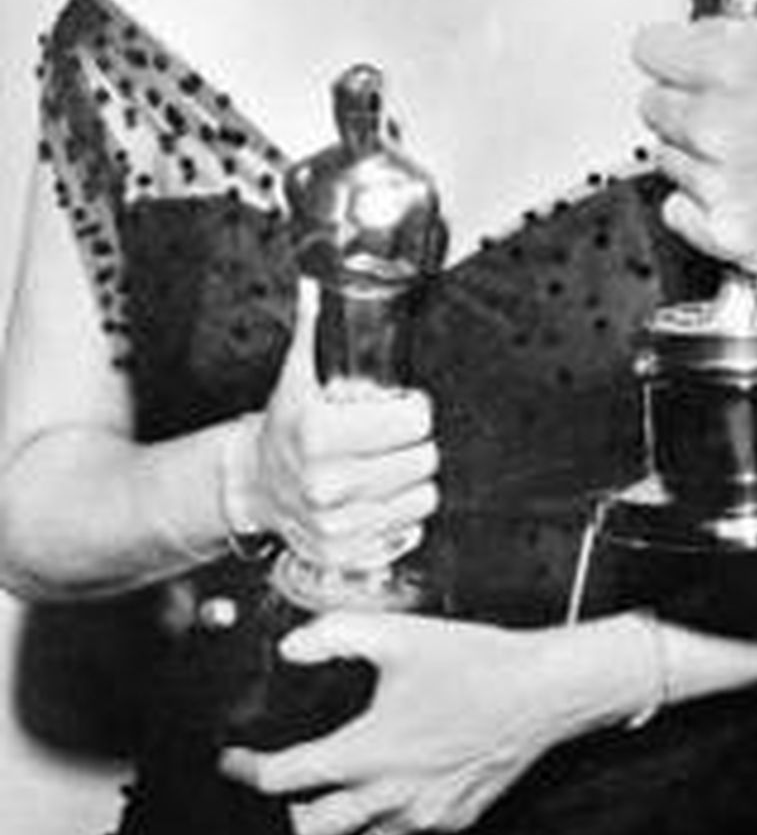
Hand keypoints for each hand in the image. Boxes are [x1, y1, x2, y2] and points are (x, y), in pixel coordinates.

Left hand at [219, 610, 657, 834]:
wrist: (543, 689)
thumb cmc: (477, 660)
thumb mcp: (400, 632)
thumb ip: (336, 634)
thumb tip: (293, 645)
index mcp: (367, 750)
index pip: (287, 776)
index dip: (249, 769)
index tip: (235, 760)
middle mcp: (390, 792)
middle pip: (312, 828)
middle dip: (292, 807)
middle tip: (294, 778)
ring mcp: (423, 813)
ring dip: (345, 811)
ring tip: (351, 775)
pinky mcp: (454, 818)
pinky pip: (406, 828)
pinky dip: (392, 810)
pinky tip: (404, 775)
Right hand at [238, 281, 437, 571]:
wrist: (254, 483)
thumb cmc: (287, 425)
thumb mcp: (299, 373)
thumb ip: (316, 325)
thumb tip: (320, 281)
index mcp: (317, 435)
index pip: (413, 422)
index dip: (415, 410)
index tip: (404, 407)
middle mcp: (325, 485)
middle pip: (423, 460)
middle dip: (416, 444)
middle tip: (396, 438)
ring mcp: (334, 525)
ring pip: (423, 498)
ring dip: (413, 480)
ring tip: (389, 466)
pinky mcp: (343, 553)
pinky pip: (406, 531)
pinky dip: (400, 514)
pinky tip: (379, 497)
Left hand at [635, 0, 756, 272]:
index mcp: (733, 65)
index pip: (650, 48)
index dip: (671, 49)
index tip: (680, 57)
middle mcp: (718, 125)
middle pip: (653, 104)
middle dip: (685, 99)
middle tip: (727, 105)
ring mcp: (720, 182)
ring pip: (668, 156)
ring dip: (697, 151)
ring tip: (748, 147)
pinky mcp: (728, 230)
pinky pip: (678, 210)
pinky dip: (699, 202)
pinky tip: (738, 185)